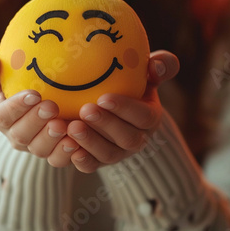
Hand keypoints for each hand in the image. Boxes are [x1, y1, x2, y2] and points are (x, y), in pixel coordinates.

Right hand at [0, 53, 78, 166]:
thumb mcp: (11, 78)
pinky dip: (67, 153)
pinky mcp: (54, 157)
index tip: (34, 94)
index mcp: (3, 117)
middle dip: (35, 121)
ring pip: (39, 150)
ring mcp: (36, 149)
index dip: (17, 106)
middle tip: (51, 107)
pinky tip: (77, 143)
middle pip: (21, 135)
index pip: (3, 115)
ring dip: (51, 138)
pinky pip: (58, 160)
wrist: (57, 106)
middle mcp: (17, 137)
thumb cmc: (30, 87)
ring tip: (63, 125)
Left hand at [66, 50, 179, 172]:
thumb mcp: (143, 69)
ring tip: (72, 127)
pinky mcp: (97, 161)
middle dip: (106, 125)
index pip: (144, 116)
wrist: (103, 101)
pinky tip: (69, 148)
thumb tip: (154, 67)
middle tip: (85, 110)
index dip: (126, 109)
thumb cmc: (126, 80)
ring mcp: (117, 153)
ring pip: (108, 154)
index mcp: (150, 116)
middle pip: (127, 138)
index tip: (104, 97)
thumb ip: (160, 64)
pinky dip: (81, 160)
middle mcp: (137, 139)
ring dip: (90, 142)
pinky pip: (91, 166)